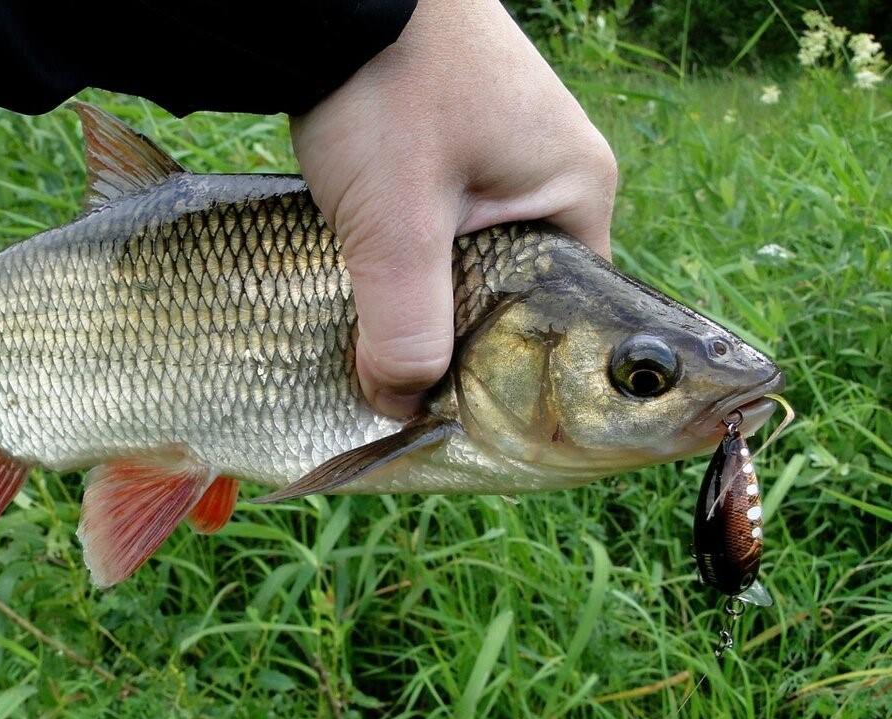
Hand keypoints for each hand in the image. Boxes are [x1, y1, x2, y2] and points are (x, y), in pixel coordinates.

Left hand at [291, 0, 617, 417]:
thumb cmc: (388, 86)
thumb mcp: (399, 226)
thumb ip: (406, 327)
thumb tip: (400, 406)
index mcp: (576, 193)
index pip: (567, 319)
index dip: (512, 370)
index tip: (457, 404)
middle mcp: (553, 173)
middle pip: (516, 296)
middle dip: (461, 337)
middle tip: (408, 374)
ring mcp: (504, 151)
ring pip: (473, 262)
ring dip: (428, 294)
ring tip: (380, 321)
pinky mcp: (455, 140)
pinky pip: (444, 224)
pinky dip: (409, 253)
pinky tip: (368, 268)